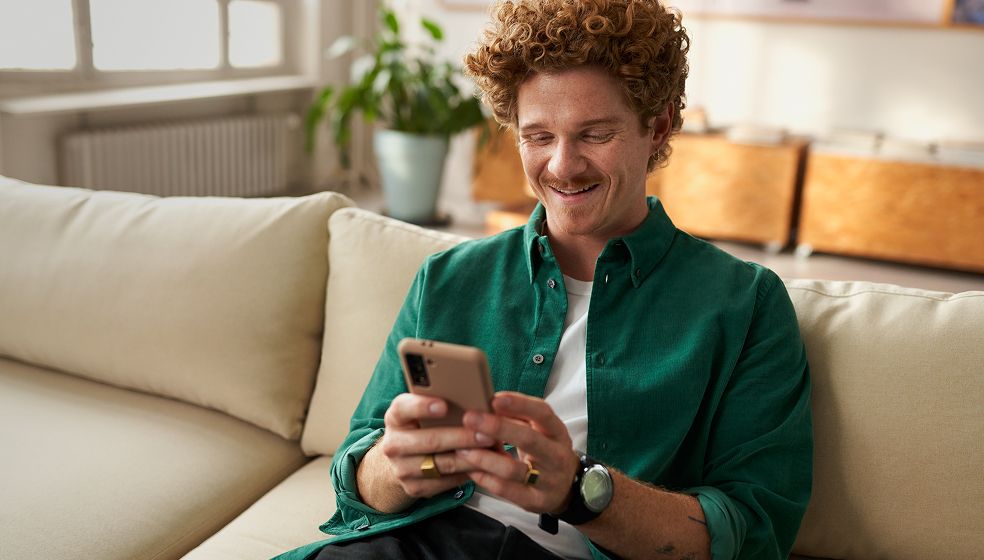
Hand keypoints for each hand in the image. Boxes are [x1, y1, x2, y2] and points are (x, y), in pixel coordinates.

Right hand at [372, 392, 499, 500]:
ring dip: (471, 457)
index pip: (404, 408)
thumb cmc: (421, 426)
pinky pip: (447, 481)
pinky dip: (468, 473)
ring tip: (492, 450)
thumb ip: (441, 403)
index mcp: (395, 417)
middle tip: (487, 433)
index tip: (444, 405)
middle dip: (463, 437)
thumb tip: (474, 402)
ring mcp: (402, 469)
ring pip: (443, 464)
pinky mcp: (414, 488)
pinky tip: (483, 464)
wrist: (403, 458)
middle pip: (431, 440)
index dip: (423, 407)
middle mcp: (394, 444)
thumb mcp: (422, 410)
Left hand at [455, 391, 579, 514]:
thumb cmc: (545, 450)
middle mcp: (556, 455)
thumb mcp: (540, 431)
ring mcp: (548, 481)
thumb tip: (487, 403)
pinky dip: (486, 479)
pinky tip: (470, 469)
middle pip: (528, 439)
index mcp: (557, 432)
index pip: (542, 413)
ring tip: (463, 448)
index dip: (520, 404)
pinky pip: (507, 491)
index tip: (495, 398)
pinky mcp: (536, 501)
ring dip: (485, 458)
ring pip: (513, 469)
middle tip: (469, 418)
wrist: (568, 487)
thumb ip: (518, 417)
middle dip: (497, 427)